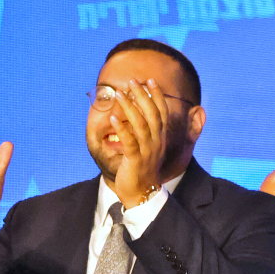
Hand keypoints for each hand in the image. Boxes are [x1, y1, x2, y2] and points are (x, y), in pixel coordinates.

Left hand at [110, 78, 167, 207]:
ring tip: (119, 94)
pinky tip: (112, 118)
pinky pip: (129, 142)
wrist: (142, 193)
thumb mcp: (147, 147)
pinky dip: (121, 129)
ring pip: (141, 125)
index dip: (156, 96)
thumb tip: (137, 114)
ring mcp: (147, 151)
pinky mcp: (135, 159)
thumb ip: (145, 132)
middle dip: (143, 96)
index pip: (161, 112)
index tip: (150, 80)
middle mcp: (156, 142)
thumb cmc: (141, 168)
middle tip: (133, 81)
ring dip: (130, 108)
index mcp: (160, 137)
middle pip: (152, 114)